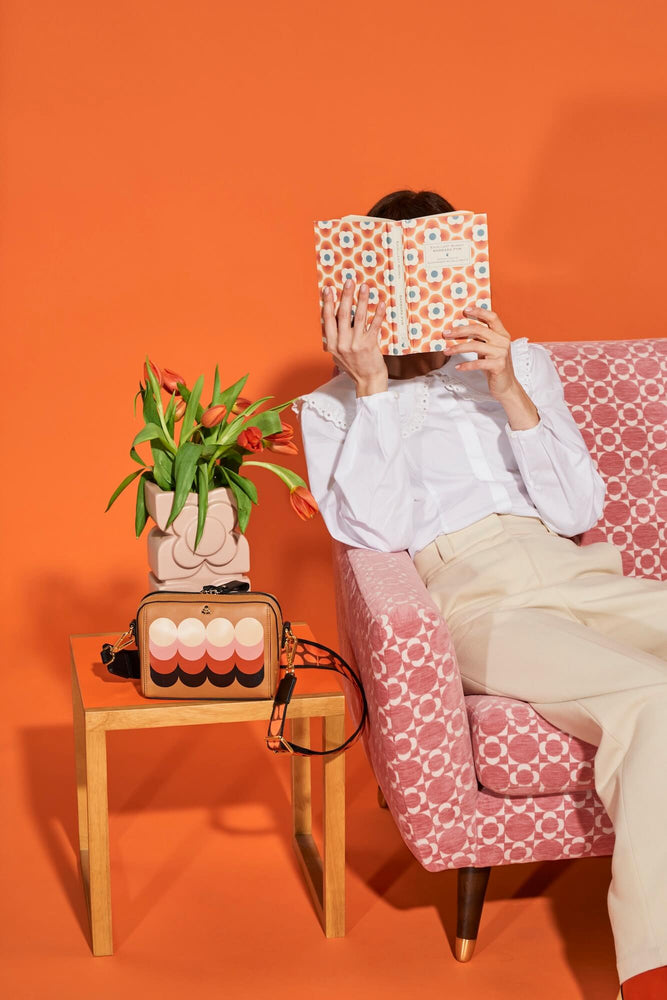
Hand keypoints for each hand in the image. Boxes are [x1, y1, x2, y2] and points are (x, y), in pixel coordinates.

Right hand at [322, 278, 387, 394]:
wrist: (368, 381)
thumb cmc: (353, 367)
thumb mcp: (338, 355)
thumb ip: (335, 338)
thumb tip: (334, 319)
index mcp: (331, 344)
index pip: (328, 319)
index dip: (328, 302)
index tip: (329, 289)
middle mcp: (341, 343)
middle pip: (342, 314)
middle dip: (345, 295)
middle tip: (349, 281)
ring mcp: (355, 344)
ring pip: (358, 317)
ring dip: (361, 300)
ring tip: (365, 287)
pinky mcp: (369, 345)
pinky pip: (374, 325)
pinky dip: (378, 314)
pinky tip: (381, 303)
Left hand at [443, 306, 519, 399]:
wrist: (506, 386)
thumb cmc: (494, 366)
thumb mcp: (489, 349)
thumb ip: (480, 339)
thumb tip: (458, 331)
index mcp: (502, 334)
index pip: (492, 317)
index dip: (479, 311)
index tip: (465, 310)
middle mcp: (503, 341)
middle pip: (479, 330)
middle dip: (460, 330)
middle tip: (446, 333)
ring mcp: (501, 353)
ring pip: (475, 345)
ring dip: (458, 348)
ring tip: (446, 351)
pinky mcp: (498, 366)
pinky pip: (478, 363)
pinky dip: (466, 365)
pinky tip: (458, 367)